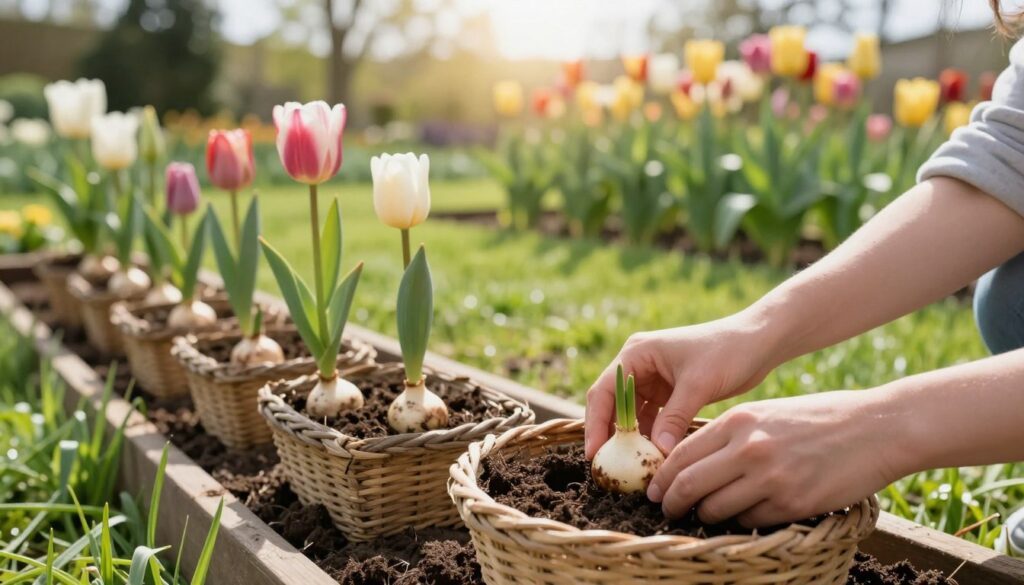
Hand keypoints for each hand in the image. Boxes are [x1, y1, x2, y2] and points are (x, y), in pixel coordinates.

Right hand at [585, 312, 781, 458]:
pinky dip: (652, 438)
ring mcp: (653, 380)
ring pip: (632, 416)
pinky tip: (655, 459)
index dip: (596, 424)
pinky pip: (653, 420)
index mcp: (637, 353)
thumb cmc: (727, 351)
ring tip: (632, 469)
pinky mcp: (669, 393)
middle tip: (606, 468)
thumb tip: (658, 453)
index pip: (605, 391)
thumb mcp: (698, 384)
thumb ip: (674, 418)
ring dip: (633, 440)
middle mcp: (639, 365)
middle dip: (610, 435)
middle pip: (612, 405)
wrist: (759, 342)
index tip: (595, 454)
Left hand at [647, 391, 905, 527]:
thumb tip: (691, 460)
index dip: (663, 478)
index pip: (681, 454)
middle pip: (689, 485)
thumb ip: (730, 434)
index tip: (655, 490)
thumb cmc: (819, 418)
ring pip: (715, 509)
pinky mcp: (792, 503)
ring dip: (705, 516)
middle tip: (667, 510)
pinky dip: (741, 522)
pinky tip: (745, 515)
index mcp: (738, 422)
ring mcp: (770, 478)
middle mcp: (748, 449)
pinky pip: (749, 521)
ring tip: (705, 515)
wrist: (876, 428)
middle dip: (671, 502)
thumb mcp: (766, 413)